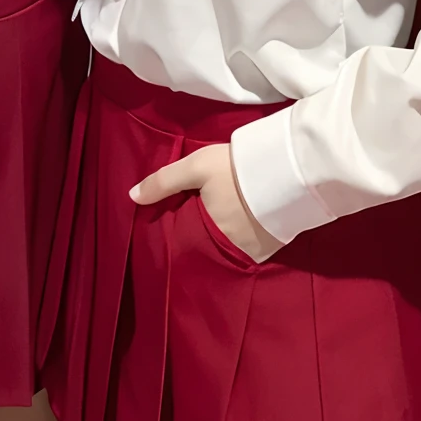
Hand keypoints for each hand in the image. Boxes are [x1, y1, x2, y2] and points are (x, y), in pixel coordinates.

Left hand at [131, 142, 283, 261]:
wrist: (288, 168)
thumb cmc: (235, 169)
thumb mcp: (196, 167)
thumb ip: (163, 182)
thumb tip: (132, 197)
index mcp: (206, 233)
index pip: (185, 243)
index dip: (180, 234)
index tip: (176, 226)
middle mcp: (229, 251)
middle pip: (208, 248)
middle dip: (202, 240)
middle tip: (201, 223)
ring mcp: (252, 253)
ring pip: (229, 250)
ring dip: (225, 241)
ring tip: (223, 224)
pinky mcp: (272, 250)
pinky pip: (250, 249)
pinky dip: (245, 240)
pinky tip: (245, 225)